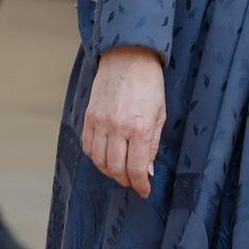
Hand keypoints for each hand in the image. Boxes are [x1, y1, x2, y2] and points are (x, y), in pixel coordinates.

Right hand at [83, 45, 165, 194]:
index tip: (144, 191)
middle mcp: (117, 128)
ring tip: (120, 171)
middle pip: (116, 168)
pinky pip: (88, 147)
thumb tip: (148, 170)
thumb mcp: (160, 114)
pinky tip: (106, 157)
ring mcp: (100, 123)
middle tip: (133, 182)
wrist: (127, 57)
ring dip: (110, 171)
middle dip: (126, 180)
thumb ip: (152, 144)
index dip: (140, 184)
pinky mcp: (88, 117)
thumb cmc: (149, 84)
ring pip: (100, 161)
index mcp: (139, 128)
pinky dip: (96, 157)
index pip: (136, 168)